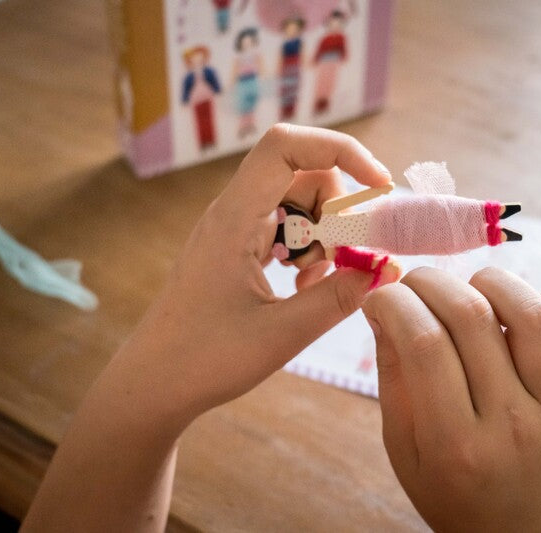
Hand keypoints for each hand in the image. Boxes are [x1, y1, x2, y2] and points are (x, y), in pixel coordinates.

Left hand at [119, 124, 392, 426]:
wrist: (154, 383)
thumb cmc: (205, 360)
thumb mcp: (282, 333)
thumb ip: (339, 297)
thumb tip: (387, 267)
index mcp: (234, 218)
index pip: (286, 146)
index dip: (339, 149)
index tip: (378, 184)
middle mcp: (232, 212)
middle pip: (302, 173)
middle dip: (336, 208)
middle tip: (344, 257)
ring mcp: (233, 228)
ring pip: (297, 201)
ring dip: (322, 233)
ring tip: (312, 281)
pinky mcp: (236, 247)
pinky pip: (283, 226)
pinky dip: (305, 248)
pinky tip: (300, 284)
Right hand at [361, 267, 540, 531]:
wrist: (527, 527)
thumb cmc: (453, 489)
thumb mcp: (403, 451)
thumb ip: (393, 379)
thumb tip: (383, 306)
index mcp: (455, 445)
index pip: (423, 344)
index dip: (393, 303)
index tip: (381, 298)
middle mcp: (510, 421)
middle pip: (471, 317)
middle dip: (430, 282)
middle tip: (413, 285)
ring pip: (530, 314)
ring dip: (490, 281)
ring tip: (467, 289)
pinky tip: (519, 307)